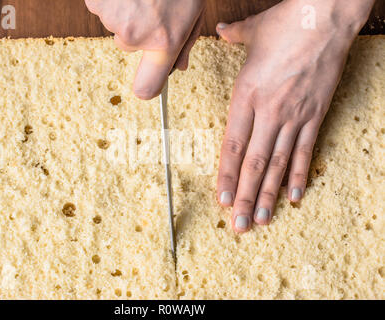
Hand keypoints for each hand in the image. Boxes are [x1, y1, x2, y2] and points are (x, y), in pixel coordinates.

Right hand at [85, 0, 204, 98]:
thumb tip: (178, 68)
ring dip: (124, 11)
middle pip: (127, 46)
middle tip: (151, 5)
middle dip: (136, 30)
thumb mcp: (193, 13)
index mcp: (163, 41)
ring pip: (114, 24)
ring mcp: (112, 17)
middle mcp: (135, 36)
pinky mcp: (96, 1)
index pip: (146, 87)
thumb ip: (185, 44)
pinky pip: (101, 6)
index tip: (147, 84)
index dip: (146, 86)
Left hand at [215, 0, 374, 231]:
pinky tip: (294, 197)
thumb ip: (232, 36)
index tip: (220, 199)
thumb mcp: (252, 31)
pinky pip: (305, 151)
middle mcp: (269, 111)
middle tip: (237, 225)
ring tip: (260, 220)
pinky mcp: (315, 115)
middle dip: (243, 197)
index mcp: (246, 95)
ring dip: (268, 195)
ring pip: (278, 164)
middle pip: (253, 162)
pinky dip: (299, 175)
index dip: (225, 175)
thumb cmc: (287, 23)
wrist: (326, 17)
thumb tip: (220, 31)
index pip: (232, 144)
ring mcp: (294, 116)